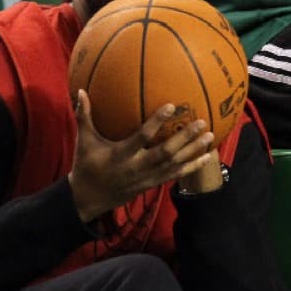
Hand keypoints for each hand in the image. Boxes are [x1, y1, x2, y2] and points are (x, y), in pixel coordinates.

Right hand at [67, 91, 217, 221]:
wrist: (89, 199)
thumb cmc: (86, 165)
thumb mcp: (84, 141)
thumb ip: (84, 115)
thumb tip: (80, 91)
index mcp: (121, 155)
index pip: (142, 137)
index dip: (157, 123)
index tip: (171, 106)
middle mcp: (137, 167)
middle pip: (166, 153)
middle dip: (184, 139)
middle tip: (200, 123)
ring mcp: (147, 178)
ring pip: (175, 165)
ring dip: (193, 151)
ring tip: (210, 136)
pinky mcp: (152, 184)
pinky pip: (175, 175)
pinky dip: (192, 166)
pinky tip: (206, 157)